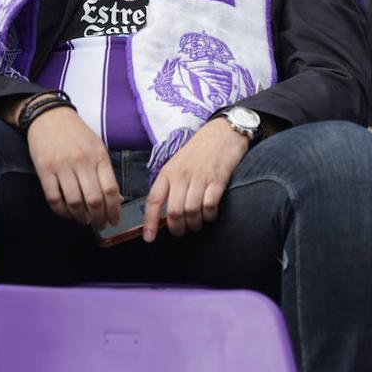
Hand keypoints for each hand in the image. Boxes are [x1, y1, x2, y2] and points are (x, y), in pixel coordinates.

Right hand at [26, 106, 121, 228]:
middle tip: (99, 225)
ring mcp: (62, 166)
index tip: (114, 220)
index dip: (114, 210)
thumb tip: (117, 199)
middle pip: (94, 200)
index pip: (111, 190)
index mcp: (98, 156)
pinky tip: (66, 212)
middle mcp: (82, 161)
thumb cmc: (76, 133)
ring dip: (80, 217)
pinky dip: (61, 210)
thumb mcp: (97, 147)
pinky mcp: (44, 170)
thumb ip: (105, 172)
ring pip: (74, 202)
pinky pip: (53, 198)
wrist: (49, 115)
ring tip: (83, 220)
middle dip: (99, 218)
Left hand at [142, 118, 249, 240]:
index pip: (154, 200)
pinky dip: (210, 216)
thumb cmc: (198, 151)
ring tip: (197, 224)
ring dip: (194, 224)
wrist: (223, 132)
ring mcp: (200, 177)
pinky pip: (210, 205)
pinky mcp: (218, 179)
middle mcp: (181, 175)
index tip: (149, 238)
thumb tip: (164, 212)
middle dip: (177, 228)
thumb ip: (170, 184)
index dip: (150, 222)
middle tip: (182, 232)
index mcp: (168, 172)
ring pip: (191, 211)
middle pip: (174, 211)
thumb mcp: (177, 163)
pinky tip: (210, 215)